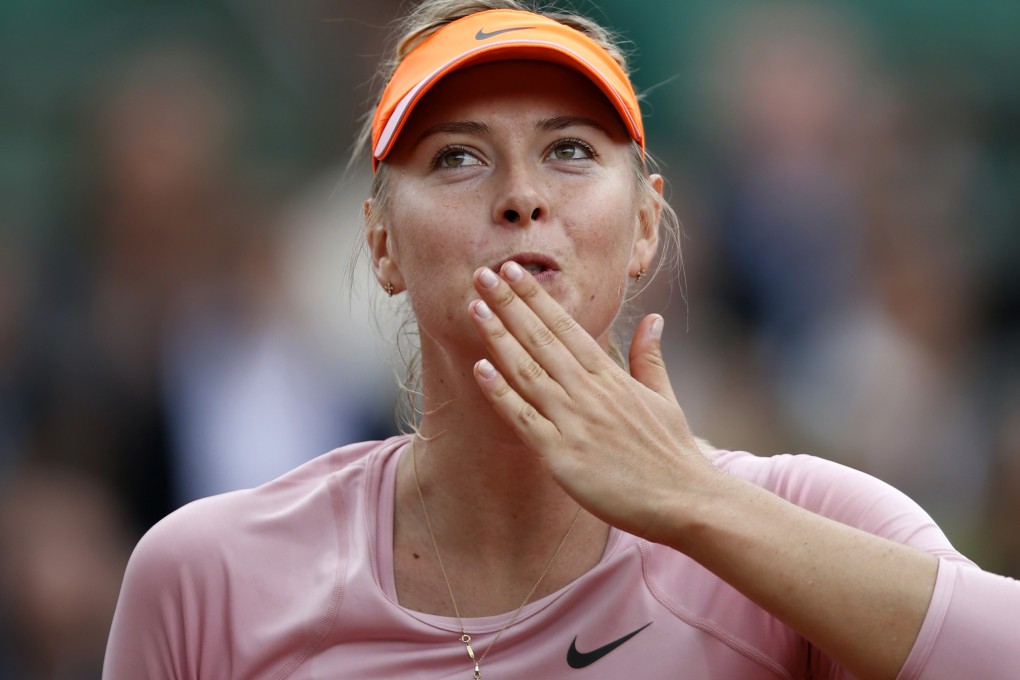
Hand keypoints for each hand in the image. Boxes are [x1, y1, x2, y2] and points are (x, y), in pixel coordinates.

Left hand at [468, 262, 721, 542]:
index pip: (566, 326)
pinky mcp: (562, 456)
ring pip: (528, 372)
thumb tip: (653, 319)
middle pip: (541, 340)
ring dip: (499, 338)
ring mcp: (574, 422)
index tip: (512, 271)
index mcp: (611, 377)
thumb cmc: (672, 454)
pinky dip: (501, 393)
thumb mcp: (664, 398)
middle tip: (482, 274)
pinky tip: (479, 368)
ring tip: (475, 308)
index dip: (536, 298)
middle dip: (510, 304)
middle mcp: (590, 392)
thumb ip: (649, 357)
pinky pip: (524, 419)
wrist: (685, 501)